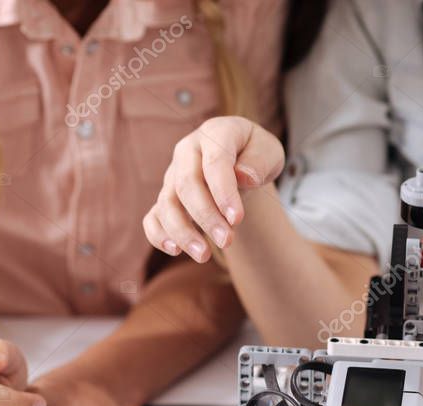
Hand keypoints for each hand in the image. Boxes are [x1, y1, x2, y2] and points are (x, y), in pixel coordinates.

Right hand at [143, 116, 283, 261]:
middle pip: (186, 185)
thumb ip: (259, 161)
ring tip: (203, 255)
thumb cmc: (255, 156)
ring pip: (167, 204)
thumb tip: (244, 176)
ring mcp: (173, 175)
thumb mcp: (269, 152)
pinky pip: (153, 217)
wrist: (241, 162)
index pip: (215, 162)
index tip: (237, 219)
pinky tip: (175, 250)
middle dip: (206, 216)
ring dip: (182, 232)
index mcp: (215, 133)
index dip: (224, 192)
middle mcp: (187, 152)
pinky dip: (158, 234)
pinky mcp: (166, 198)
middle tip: (227, 241)